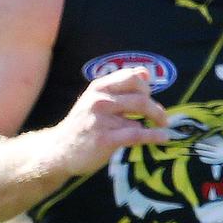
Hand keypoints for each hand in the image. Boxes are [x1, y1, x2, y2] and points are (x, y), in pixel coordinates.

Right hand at [51, 67, 169, 176]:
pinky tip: (163, 137)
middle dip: (156, 107)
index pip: (131, 76)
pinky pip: (137, 134)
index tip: (149, 97)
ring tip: (161, 128)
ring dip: (154, 122)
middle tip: (161, 117)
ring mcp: (101, 119)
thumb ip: (120, 85)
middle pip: (140, 96)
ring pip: (140, 115)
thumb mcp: (96, 99)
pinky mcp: (105, 139)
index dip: (146, 86)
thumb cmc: (82, 124)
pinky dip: (154, 136)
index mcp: (98, 87)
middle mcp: (99, 99)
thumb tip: (145, 72)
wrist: (60, 150)